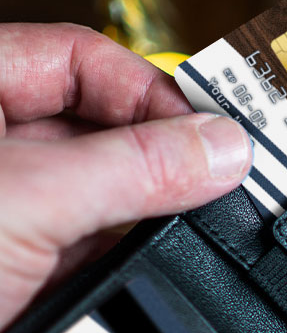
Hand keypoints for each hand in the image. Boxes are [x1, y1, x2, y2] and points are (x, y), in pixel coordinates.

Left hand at [0, 23, 251, 331]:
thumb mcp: (26, 200)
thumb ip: (133, 170)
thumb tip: (220, 151)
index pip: (81, 62)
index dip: (150, 92)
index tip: (207, 134)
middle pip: (104, 130)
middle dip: (160, 157)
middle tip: (212, 180)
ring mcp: (15, 212)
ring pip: (108, 196)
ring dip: (150, 214)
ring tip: (184, 226)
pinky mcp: (31, 270)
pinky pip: (101, 252)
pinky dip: (132, 259)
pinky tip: (149, 264)